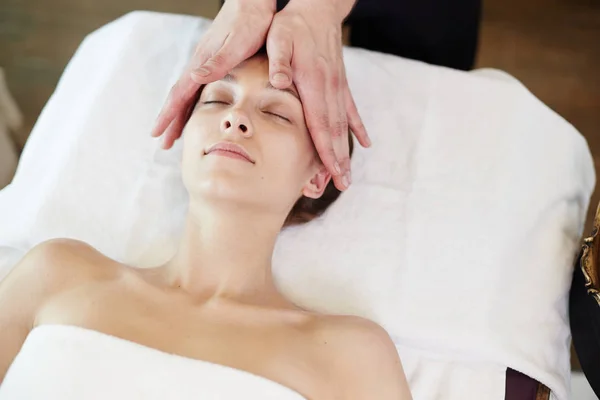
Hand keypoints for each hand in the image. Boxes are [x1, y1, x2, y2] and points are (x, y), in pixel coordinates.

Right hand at [151, 0, 275, 148]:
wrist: (255, 1)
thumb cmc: (250, 22)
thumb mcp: (236, 44)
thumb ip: (217, 62)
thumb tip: (192, 78)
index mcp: (202, 63)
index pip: (179, 94)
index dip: (169, 116)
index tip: (158, 134)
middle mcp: (200, 65)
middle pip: (180, 98)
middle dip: (171, 121)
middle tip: (164, 143)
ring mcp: (207, 64)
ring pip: (188, 94)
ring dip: (181, 114)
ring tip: (177, 132)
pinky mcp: (216, 62)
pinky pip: (199, 88)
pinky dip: (193, 103)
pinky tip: (197, 110)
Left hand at [266, 0, 370, 190]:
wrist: (317, 9)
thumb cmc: (293, 25)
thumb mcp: (279, 38)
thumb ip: (279, 61)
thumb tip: (278, 82)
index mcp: (314, 83)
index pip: (320, 124)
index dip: (326, 151)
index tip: (332, 173)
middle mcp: (330, 89)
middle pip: (335, 132)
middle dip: (339, 161)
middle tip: (343, 185)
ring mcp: (338, 88)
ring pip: (343, 126)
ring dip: (346, 151)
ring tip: (349, 175)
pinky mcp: (340, 84)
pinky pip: (352, 110)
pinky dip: (358, 128)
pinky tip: (365, 143)